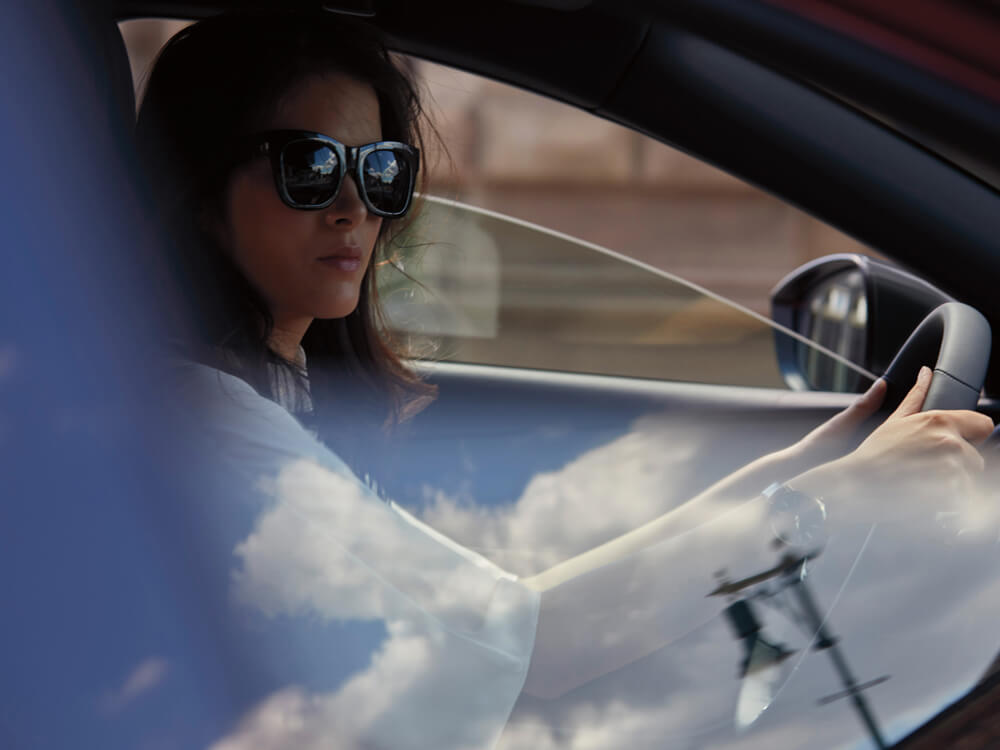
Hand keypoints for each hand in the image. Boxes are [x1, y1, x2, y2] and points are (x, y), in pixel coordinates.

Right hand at [796, 366, 994, 522]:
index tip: (953, 446)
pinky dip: (948, 501)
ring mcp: (952, 469)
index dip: (971, 437)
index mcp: (940, 421)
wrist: (855, 485)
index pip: (984, 425)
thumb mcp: (894, 421)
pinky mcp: (951, 494)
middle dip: (958, 466)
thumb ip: (916, 396)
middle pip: (977, 458)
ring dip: (953, 485)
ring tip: (922, 484)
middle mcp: (950, 442)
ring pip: (970, 480)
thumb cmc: (872, 455)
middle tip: (926, 470)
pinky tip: (924, 496)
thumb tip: (926, 372)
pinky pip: (963, 499)